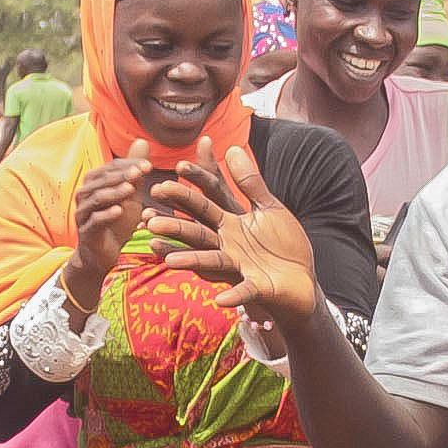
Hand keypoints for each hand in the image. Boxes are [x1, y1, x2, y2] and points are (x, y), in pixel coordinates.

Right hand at [66, 156, 155, 304]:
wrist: (104, 255)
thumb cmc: (116, 222)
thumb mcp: (130, 194)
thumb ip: (134, 170)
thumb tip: (142, 141)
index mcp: (94, 184)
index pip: (109, 168)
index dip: (127, 165)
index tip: (148, 165)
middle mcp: (84, 196)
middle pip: (101, 180)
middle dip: (121, 175)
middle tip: (141, 172)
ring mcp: (83, 214)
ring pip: (95, 198)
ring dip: (113, 192)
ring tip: (131, 189)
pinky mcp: (86, 233)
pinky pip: (94, 221)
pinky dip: (106, 215)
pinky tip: (119, 211)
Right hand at [149, 142, 319, 328]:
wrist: (301, 278)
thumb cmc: (282, 243)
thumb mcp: (268, 207)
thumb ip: (250, 181)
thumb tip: (232, 147)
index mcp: (230, 222)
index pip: (207, 200)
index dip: (196, 184)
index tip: (179, 166)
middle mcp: (228, 244)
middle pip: (197, 232)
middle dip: (174, 225)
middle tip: (147, 216)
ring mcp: (240, 266)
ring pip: (210, 261)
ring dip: (189, 261)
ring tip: (168, 261)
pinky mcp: (257, 286)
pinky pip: (243, 292)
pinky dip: (234, 296)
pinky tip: (221, 299)